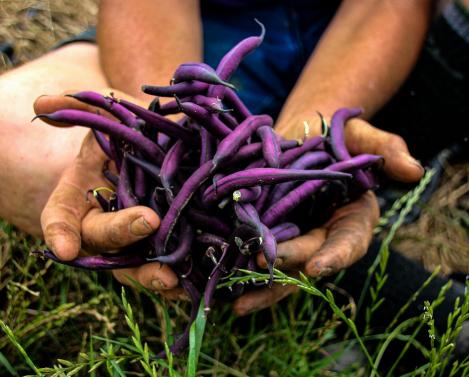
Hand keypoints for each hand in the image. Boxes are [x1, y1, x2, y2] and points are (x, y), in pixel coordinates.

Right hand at [35, 90, 182, 298]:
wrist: (157, 146)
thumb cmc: (124, 131)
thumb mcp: (103, 115)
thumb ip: (76, 110)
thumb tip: (42, 106)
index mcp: (79, 196)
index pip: (60, 216)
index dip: (59, 232)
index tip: (64, 249)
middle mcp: (103, 223)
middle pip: (105, 243)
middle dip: (123, 238)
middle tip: (146, 225)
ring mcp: (134, 239)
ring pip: (136, 264)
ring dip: (152, 275)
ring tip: (173, 282)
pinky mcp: (164, 244)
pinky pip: (169, 264)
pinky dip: (183, 275)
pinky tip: (199, 281)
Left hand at [233, 115, 423, 315]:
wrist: (305, 133)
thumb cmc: (338, 136)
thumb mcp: (362, 136)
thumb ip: (386, 150)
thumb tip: (413, 171)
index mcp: (352, 219)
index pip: (348, 242)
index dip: (336, 255)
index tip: (317, 266)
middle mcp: (323, 235)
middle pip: (307, 259)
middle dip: (284, 265)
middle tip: (258, 267)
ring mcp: (295, 235)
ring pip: (280, 268)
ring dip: (259, 285)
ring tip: (235, 301)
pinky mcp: (269, 231)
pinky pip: (256, 252)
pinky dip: (240, 266)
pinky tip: (221, 279)